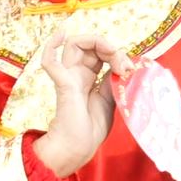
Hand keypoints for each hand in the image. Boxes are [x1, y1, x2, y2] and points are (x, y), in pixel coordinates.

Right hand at [26, 34, 126, 176]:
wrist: (78, 147)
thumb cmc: (91, 129)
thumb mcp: (110, 99)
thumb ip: (113, 80)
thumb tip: (122, 63)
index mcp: (87, 78)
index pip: (100, 53)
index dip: (116, 54)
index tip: (130, 69)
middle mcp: (76, 74)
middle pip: (89, 46)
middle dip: (110, 47)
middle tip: (124, 63)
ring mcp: (67, 77)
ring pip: (75, 45)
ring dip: (97, 42)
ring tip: (112, 53)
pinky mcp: (62, 84)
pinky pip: (49, 61)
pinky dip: (52, 44)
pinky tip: (62, 33)